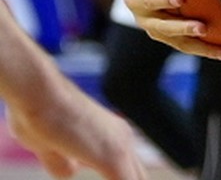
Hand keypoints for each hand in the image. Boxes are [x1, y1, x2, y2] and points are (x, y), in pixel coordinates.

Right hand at [7, 76, 147, 179]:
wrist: (38, 93)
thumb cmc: (37, 113)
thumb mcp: (48, 146)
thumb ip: (60, 161)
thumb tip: (69, 173)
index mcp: (112, 136)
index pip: (128, 172)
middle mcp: (122, 139)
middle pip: (138, 178)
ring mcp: (120, 147)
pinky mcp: (112, 156)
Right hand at [114, 0, 220, 62]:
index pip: (146, 0)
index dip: (160, 0)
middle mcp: (146, 19)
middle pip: (164, 28)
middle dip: (183, 28)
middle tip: (202, 27)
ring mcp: (161, 31)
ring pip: (182, 43)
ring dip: (204, 49)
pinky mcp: (174, 38)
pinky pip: (193, 46)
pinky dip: (213, 51)